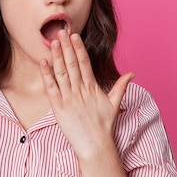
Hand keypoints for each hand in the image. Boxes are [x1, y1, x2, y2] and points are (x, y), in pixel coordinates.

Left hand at [40, 30, 134, 156]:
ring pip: (61, 72)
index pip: (84, 63)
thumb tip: (132, 73)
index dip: (79, 48)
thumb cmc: (104, 126)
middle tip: (60, 31)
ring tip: (53, 42)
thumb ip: (121, 86)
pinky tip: (44, 62)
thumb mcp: (115, 104)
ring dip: (57, 56)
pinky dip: (47, 75)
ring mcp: (69, 98)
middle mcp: (80, 90)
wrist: (95, 146)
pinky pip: (51, 88)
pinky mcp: (59, 107)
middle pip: (72, 64)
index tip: (74, 35)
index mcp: (92, 87)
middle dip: (66, 46)